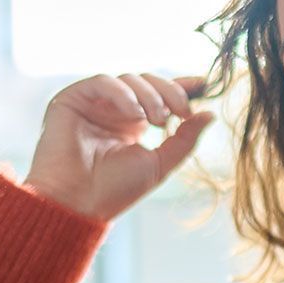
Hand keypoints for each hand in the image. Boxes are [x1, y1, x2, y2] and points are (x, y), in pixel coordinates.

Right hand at [23, 71, 214, 221]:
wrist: (78, 203)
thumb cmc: (115, 190)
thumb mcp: (160, 163)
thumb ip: (185, 139)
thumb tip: (210, 114)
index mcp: (133, 123)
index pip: (160, 94)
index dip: (182, 86)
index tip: (205, 84)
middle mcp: (113, 110)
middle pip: (148, 81)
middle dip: (170, 92)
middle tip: (181, 113)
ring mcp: (93, 103)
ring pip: (129, 79)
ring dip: (150, 96)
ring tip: (158, 121)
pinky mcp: (72, 99)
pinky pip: (103, 81)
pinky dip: (123, 94)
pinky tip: (135, 115)